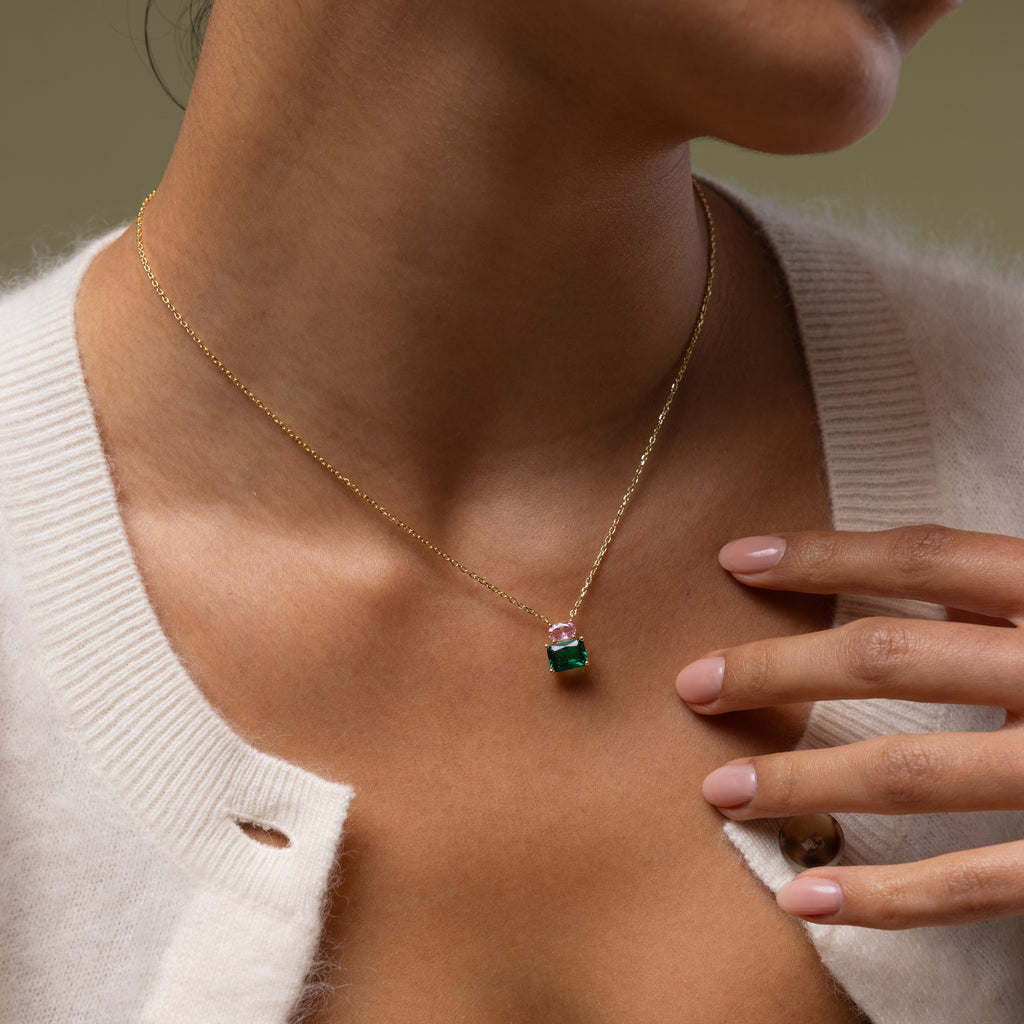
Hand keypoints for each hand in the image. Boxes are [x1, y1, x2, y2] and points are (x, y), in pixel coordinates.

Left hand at [675, 525, 1023, 929]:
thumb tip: (909, 584)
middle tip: (692, 683)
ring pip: (912, 769)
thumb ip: (1009, 592)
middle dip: (777, 668)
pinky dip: (884, 896)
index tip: (737, 559)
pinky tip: (800, 896)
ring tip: (719, 791)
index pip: (928, 555)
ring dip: (802, 779)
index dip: (826, 553)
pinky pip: (976, 884)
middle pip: (891, 657)